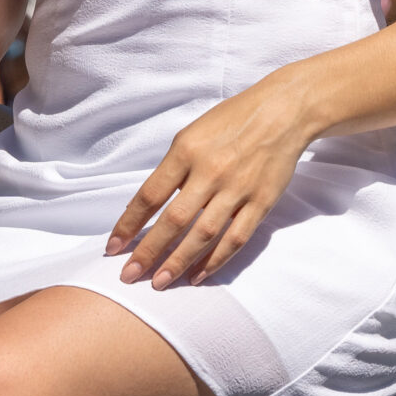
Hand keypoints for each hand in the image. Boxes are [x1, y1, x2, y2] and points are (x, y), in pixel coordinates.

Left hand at [106, 75, 316, 289]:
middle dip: (148, 252)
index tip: (113, 246)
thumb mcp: (191, 135)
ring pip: (203, 235)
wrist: (282, 112)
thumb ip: (171, 169)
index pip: (150, 195)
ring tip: (160, 282)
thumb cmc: (230, 121)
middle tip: (130, 275)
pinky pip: (236, 239)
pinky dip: (215, 261)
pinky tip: (198, 276)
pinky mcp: (261, 202)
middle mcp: (210, 172)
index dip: (129, 224)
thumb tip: (146, 205)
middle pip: (174, 220)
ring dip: (178, 262)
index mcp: (186, 151)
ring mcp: (238, 189)